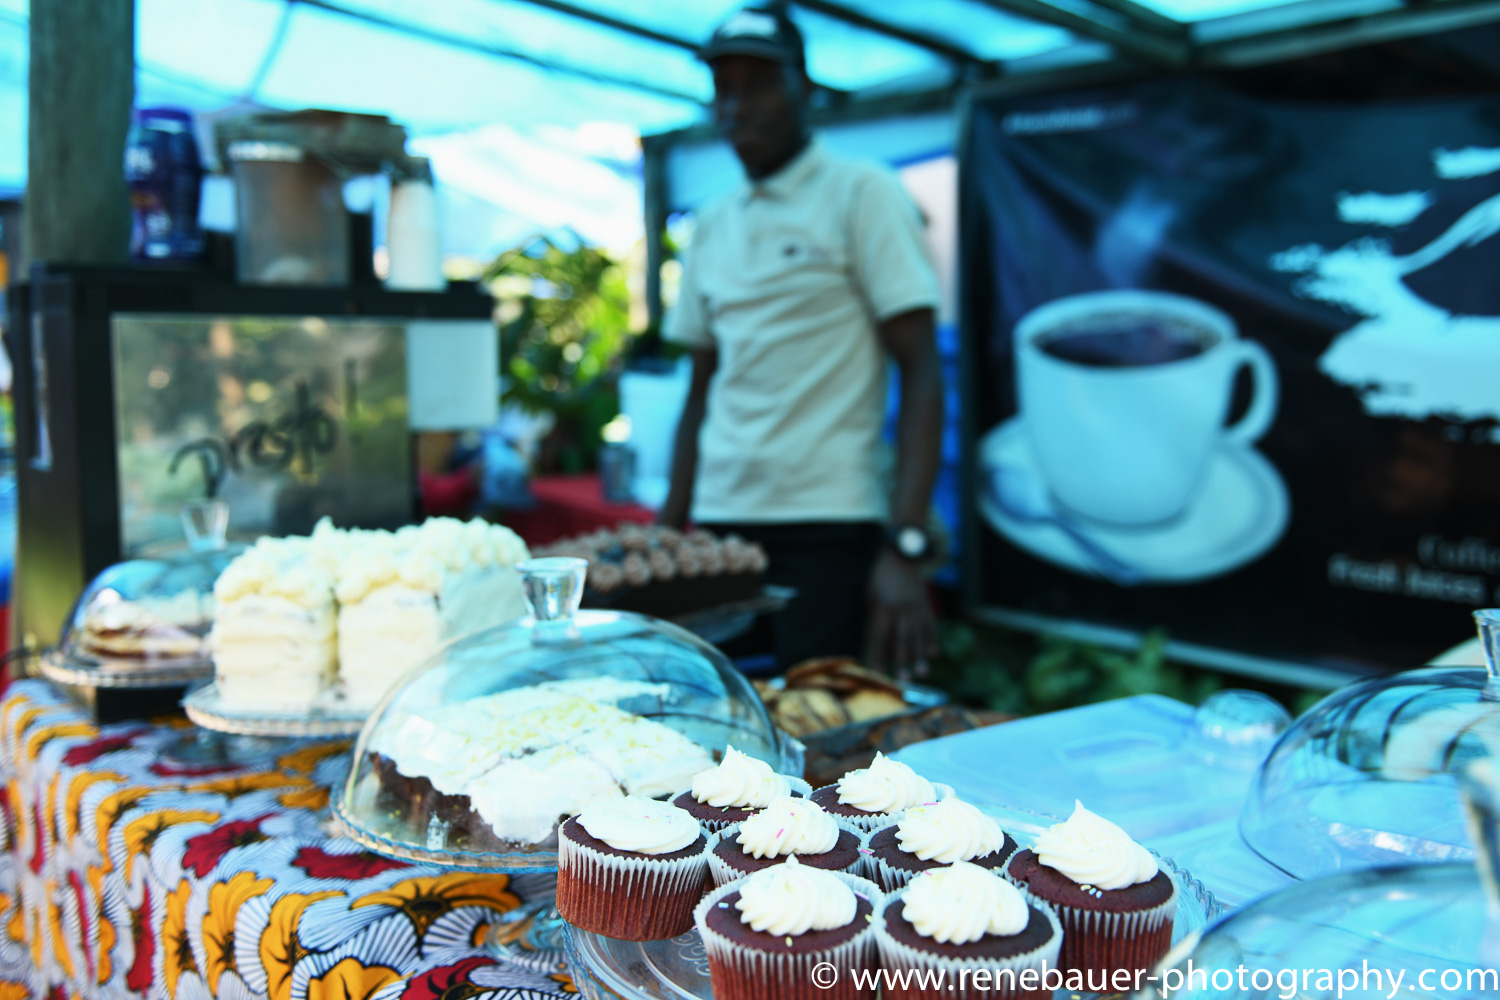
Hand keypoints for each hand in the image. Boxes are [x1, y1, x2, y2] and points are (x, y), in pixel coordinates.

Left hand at [865, 549, 936, 680]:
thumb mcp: (872, 596)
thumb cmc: (881, 579)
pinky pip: (930, 626)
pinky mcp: (926, 606)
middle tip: (903, 680)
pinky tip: (933, 655)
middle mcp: (900, 610)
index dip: (878, 656)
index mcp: (883, 608)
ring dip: (919, 656)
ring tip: (922, 673)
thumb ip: (876, 619)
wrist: (902, 557)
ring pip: (918, 636)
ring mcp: (916, 609)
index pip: (879, 637)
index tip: (877, 673)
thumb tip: (879, 644)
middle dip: (901, 661)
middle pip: (900, 640)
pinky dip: (932, 640)